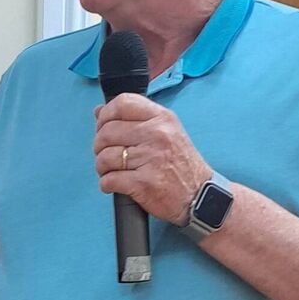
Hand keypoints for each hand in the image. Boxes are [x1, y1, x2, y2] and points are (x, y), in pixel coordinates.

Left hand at [94, 94, 211, 223]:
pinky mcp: (144, 183)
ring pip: (105, 157)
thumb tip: (98, 111)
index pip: (122, 103)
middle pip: (107, 132)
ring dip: (102, 168)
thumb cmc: (180, 165)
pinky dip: (106, 184)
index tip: (102, 127)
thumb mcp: (166, 132)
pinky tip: (115, 184)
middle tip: (107, 156)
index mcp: (162, 118)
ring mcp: (151, 159)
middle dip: (99, 146)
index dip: (105, 115)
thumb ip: (134, 120)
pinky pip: (109, 180)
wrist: (200, 196)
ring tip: (112, 171)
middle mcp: (157, 135)